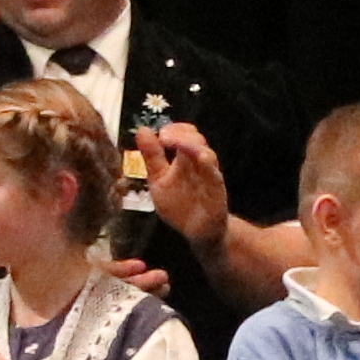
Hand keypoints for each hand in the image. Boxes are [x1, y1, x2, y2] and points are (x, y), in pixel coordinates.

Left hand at [136, 117, 235, 247]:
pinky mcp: (216, 192)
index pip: (184, 133)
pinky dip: (209, 166)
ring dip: (193, 146)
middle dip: (181, 135)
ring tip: (179, 144)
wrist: (196, 231)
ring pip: (207, 154)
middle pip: (196, 139)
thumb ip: (152, 156)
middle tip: (164, 137)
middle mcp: (199, 164)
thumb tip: (143, 130)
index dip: (175, 129)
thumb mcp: (158, 179)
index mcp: (185, 159)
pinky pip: (215, 176)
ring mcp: (209, 176)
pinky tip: (202, 158)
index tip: (160, 132)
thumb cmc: (179, 203)